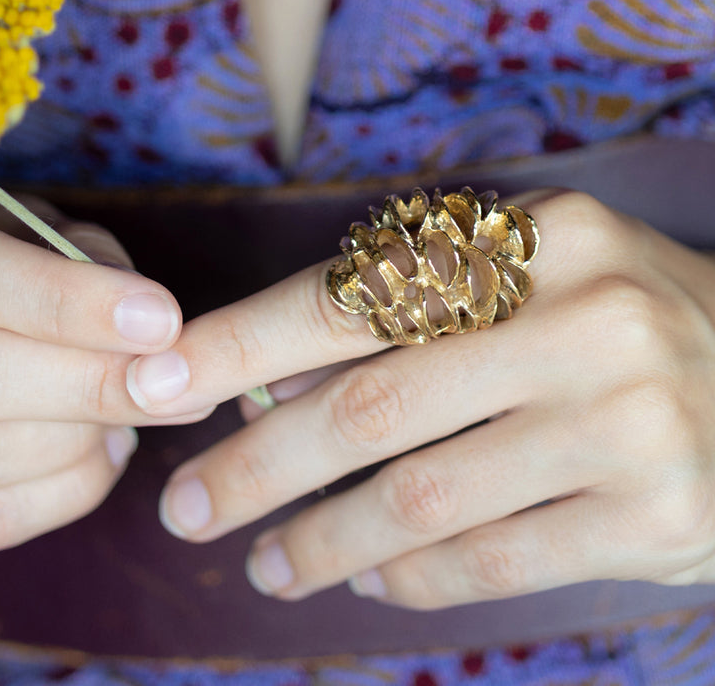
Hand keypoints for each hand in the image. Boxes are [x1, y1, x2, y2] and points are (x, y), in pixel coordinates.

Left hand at [127, 190, 714, 606]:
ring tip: (262, 564)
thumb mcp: (518, 285)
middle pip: (370, 404)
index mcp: (531, 237)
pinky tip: (365, 579)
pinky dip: (411, 577)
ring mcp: (626, 415)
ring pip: (421, 496)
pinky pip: (492, 557)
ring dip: (321, 539)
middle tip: (185, 509)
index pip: (349, 295)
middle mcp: (579, 315)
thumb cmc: (611, 321)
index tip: (156, 387)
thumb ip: (402, 323)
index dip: (239, 345)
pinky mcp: (659, 512)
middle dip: (257, 466)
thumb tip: (272, 384)